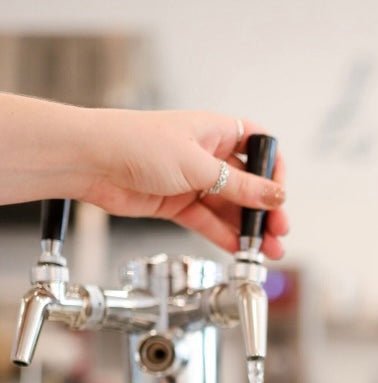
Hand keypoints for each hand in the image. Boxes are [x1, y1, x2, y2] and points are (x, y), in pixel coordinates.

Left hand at [81, 108, 287, 257]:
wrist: (92, 161)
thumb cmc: (137, 144)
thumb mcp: (199, 165)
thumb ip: (240, 186)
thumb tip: (275, 195)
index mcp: (215, 131)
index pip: (257, 146)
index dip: (273, 168)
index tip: (279, 193)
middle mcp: (206, 155)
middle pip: (247, 184)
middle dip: (264, 209)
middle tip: (278, 232)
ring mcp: (192, 181)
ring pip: (229, 208)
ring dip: (247, 229)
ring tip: (265, 250)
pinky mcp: (177, 204)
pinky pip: (208, 222)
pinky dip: (224, 236)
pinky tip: (239, 250)